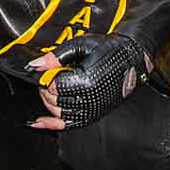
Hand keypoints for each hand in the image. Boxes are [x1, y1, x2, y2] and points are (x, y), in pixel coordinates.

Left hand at [28, 34, 149, 130]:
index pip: (52, 86)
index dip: (44, 78)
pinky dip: (51, 124)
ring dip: (48, 103)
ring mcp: (92, 110)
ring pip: (58, 114)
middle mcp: (89, 100)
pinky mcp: (93, 115)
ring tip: (48, 90)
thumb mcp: (81, 45)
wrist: (133, 58)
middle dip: (45, 89)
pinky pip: (68, 124)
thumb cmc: (110, 49)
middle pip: (54, 102)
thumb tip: (35, 66)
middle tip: (46, 76)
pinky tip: (38, 122)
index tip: (43, 70)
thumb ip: (56, 57)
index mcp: (86, 81)